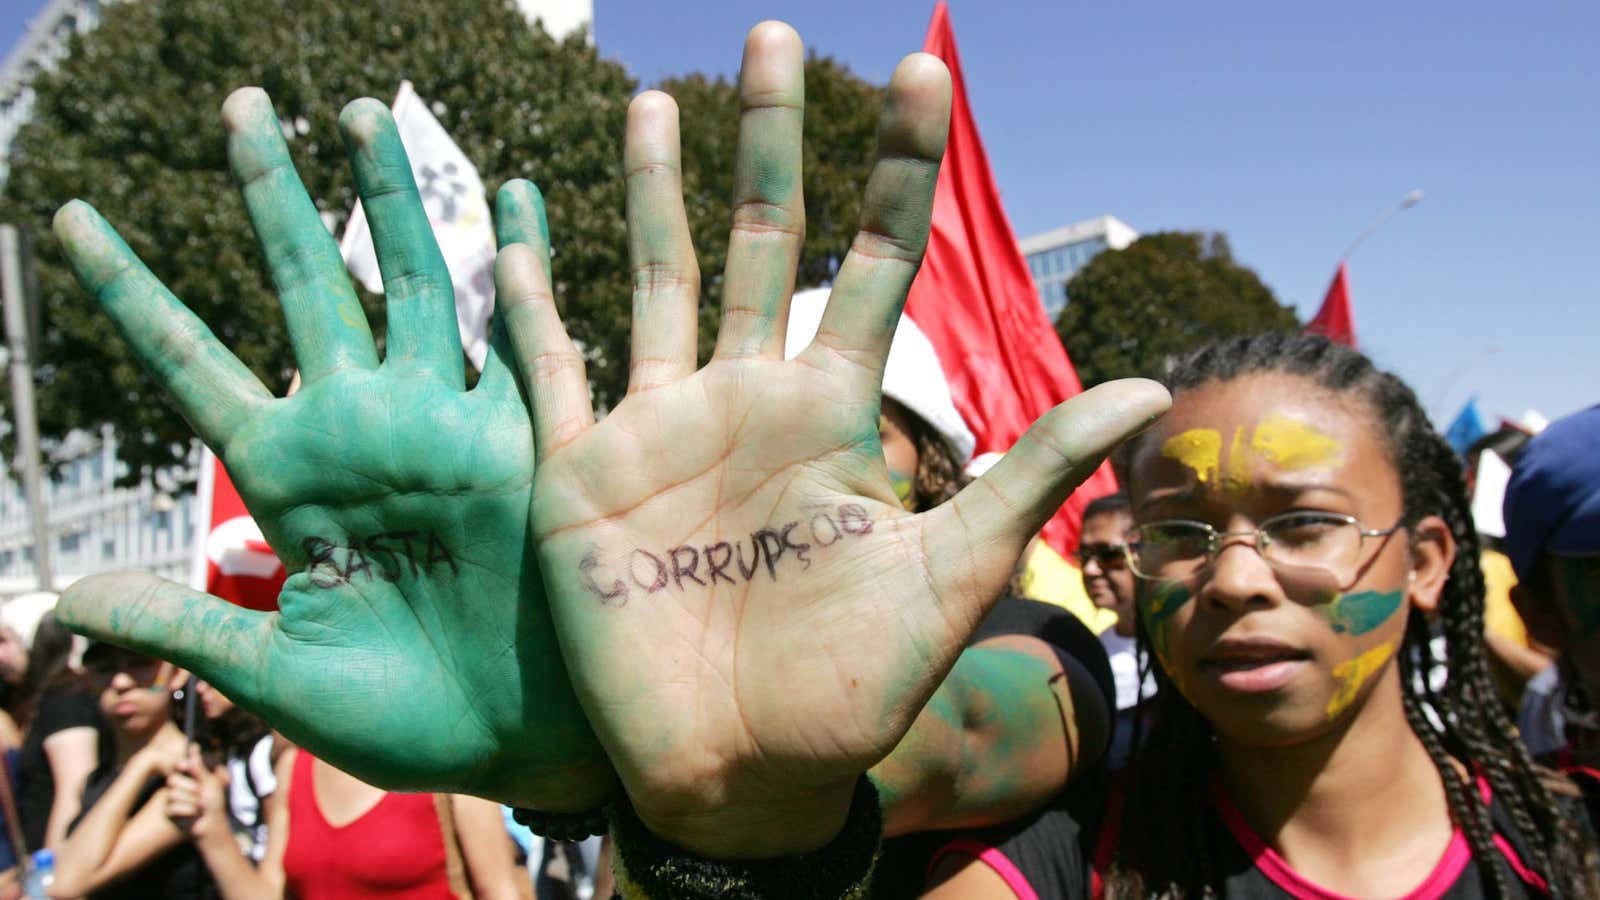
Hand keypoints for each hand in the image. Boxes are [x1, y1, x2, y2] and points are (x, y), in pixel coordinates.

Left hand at [52, 88, 606, 808]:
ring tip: (358, 113)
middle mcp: (360, 430)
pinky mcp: (521, 442)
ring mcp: (441, 425)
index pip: (190, 363)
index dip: (132, 290)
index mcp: (285, 478)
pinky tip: (510, 195)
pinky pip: (520, 337)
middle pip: (303, 287)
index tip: (70, 218)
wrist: (520, 744)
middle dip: (272, 197)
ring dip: (386, 200)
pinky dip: (519, 265)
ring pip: (408, 284)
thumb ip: (185, 624)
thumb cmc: (403, 722)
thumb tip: (61, 604)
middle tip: (241, 106)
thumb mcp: (276, 677)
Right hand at [165, 746, 229, 840]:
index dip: (180, 765)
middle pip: (172, 780)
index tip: (184, 766)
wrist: (212, 824)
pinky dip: (186, 811)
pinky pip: (171, 808)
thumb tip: (193, 747)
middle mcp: (179, 787)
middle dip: (191, 788)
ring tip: (200, 807)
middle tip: (202, 795)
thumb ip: (199, 767)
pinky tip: (193, 815)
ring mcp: (173, 800)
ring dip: (190, 801)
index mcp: (189, 778)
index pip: (177, 767)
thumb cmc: (214, 802)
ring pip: (172, 794)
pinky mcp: (169, 812)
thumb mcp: (208, 782)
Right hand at [504, 22, 1168, 856]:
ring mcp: (661, 427)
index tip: (924, 73)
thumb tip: (1153, 389)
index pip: (874, 262)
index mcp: (835, 409)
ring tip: (661, 98)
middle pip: (758, 241)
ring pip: (655, 278)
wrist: (742, 768)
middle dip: (769, 140)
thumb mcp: (953, 570)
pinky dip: (530, 303)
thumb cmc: (854, 683)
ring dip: (655, 190)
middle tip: (773, 34)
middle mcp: (747, 397)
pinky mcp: (582, 474)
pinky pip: (551, 369)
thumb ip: (1031, 472)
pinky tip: (515, 232)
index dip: (896, 169)